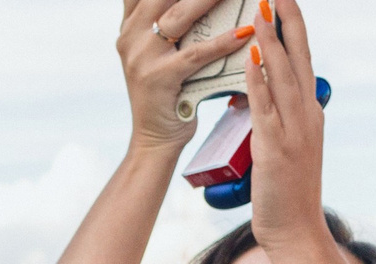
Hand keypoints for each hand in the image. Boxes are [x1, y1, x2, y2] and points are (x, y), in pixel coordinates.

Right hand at [118, 0, 256, 153]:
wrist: (155, 138)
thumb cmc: (170, 90)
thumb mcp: (161, 51)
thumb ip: (171, 21)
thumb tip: (206, 2)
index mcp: (130, 26)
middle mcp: (129, 37)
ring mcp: (139, 58)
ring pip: (180, 16)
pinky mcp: (157, 79)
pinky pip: (195, 54)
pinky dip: (223, 42)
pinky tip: (246, 31)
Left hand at [243, 0, 326, 251]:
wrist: (295, 230)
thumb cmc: (284, 192)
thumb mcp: (283, 147)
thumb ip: (274, 118)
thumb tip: (258, 93)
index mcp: (309, 112)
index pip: (302, 60)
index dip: (294, 29)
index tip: (284, 1)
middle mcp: (307, 114)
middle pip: (298, 58)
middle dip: (287, 22)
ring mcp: (294, 130)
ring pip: (284, 76)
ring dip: (273, 42)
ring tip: (262, 11)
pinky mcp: (276, 148)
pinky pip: (266, 108)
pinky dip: (260, 82)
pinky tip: (253, 61)